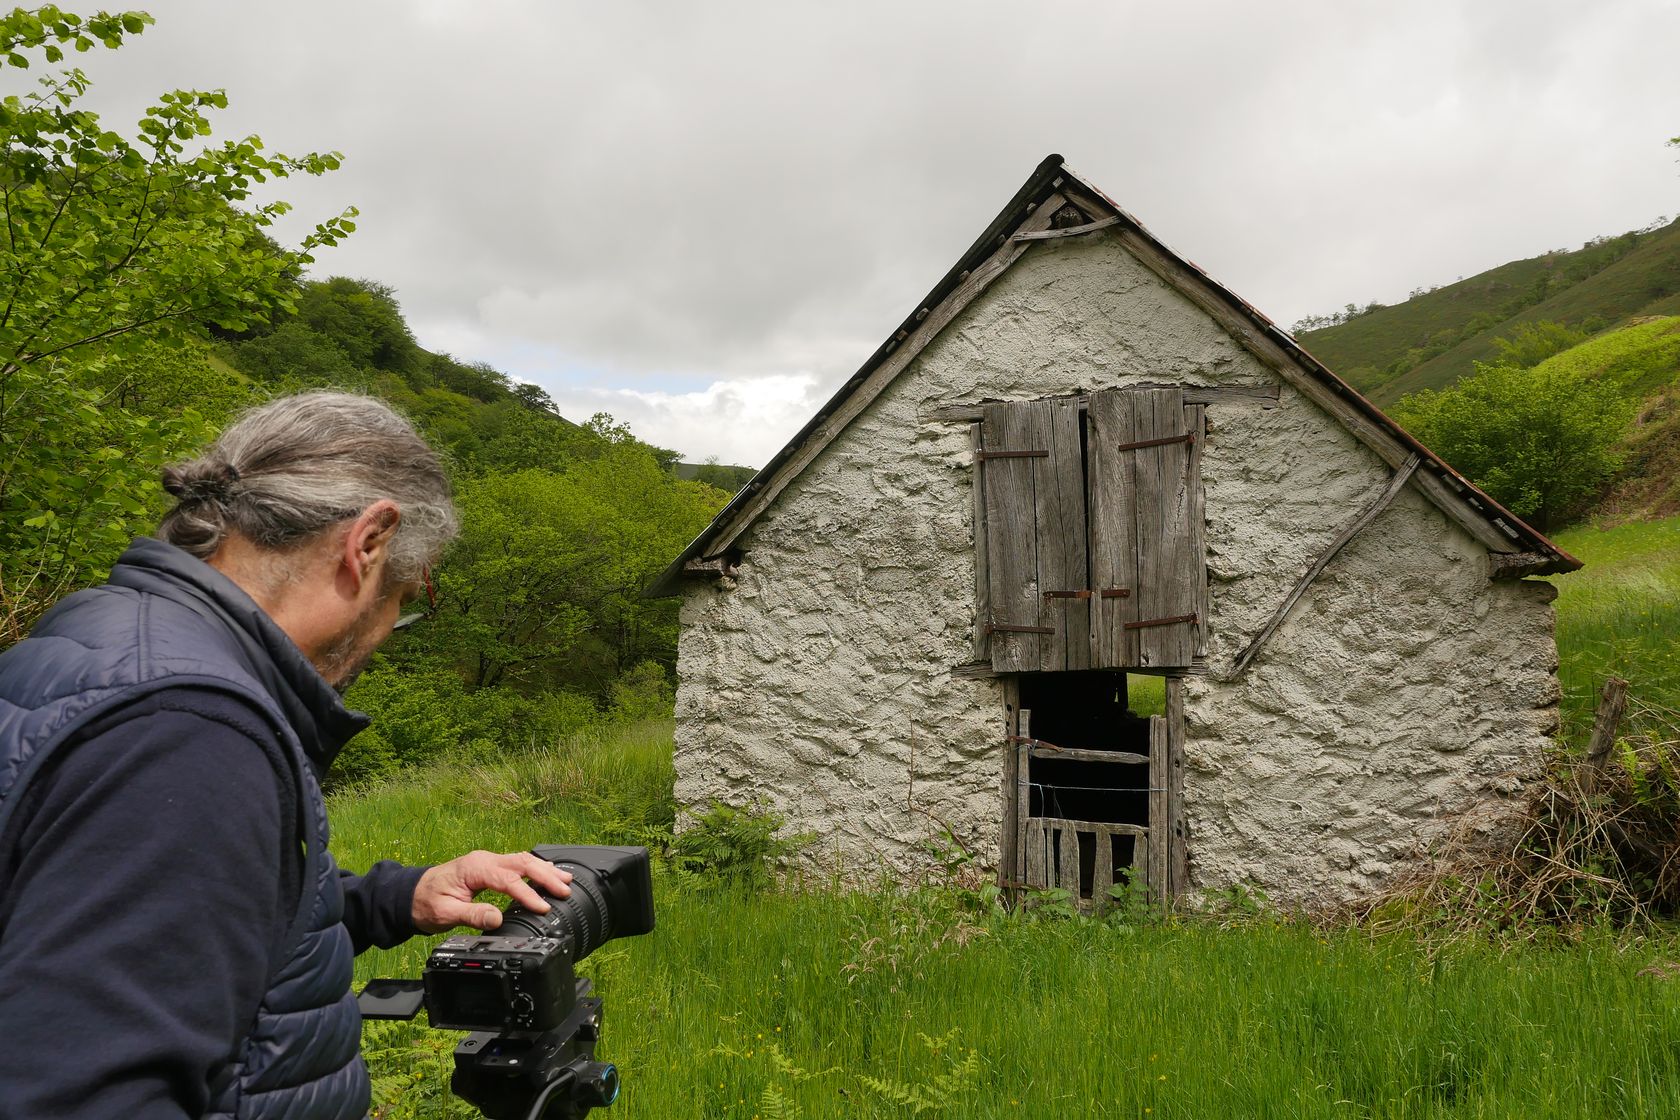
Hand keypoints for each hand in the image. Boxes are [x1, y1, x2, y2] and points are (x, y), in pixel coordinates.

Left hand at [412, 849, 572, 932]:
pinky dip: (534, 869)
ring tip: (566, 880)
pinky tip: (547, 873)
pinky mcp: (488, 868)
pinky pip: (516, 865)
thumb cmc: (425, 904)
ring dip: (544, 870)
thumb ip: (472, 915)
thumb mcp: (445, 914)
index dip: (528, 893)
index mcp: (475, 869)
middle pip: (522, 863)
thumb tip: (497, 919)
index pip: (509, 880)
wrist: (410, 895)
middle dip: (546, 876)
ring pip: (522, 860)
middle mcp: (484, 860)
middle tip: (565, 890)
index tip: (543, 907)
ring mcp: (487, 862)